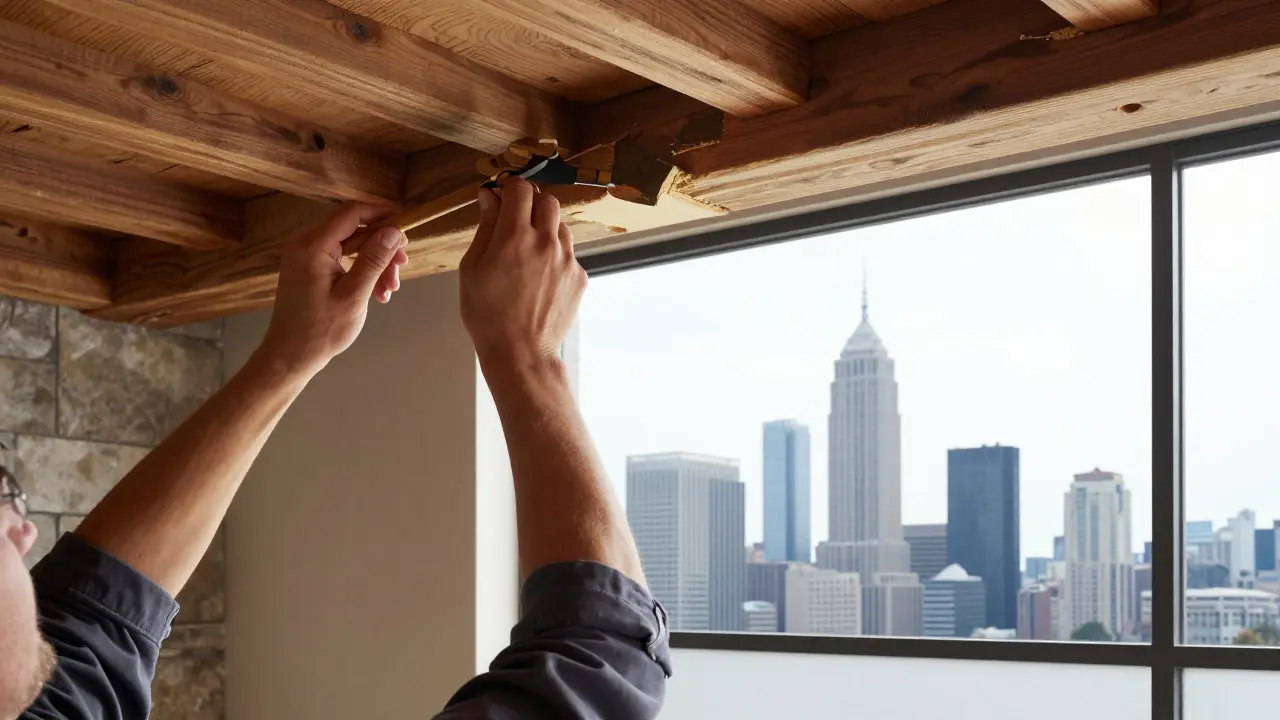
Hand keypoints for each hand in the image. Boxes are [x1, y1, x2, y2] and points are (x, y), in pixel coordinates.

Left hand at [260, 202, 408, 376]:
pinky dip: (361, 271)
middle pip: (353, 229)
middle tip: (402, 266)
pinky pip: (342, 259)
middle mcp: (305, 244)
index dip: (381, 215)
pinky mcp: (309, 268)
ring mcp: (306, 256)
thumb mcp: (354, 295)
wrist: (291, 356)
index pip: (352, 212)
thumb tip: (394, 230)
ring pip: (350, 246)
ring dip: (375, 263)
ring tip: (390, 288)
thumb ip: (374, 259)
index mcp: (313, 246)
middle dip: (382, 246)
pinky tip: (377, 292)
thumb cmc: (321, 330)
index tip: (406, 228)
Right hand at [459, 178, 584, 368]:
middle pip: (547, 200)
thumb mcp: (472, 268)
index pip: (520, 189)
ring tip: (527, 251)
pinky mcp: (579, 277)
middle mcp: (546, 242)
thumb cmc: (487, 314)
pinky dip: (555, 255)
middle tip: (515, 220)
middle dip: (531, 203)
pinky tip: (539, 276)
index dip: (509, 189)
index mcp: (515, 236)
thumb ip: (484, 228)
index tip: (501, 198)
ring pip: (561, 226)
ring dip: (545, 228)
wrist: (521, 353)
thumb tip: (489, 197)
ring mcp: (567, 260)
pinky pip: (569, 253)